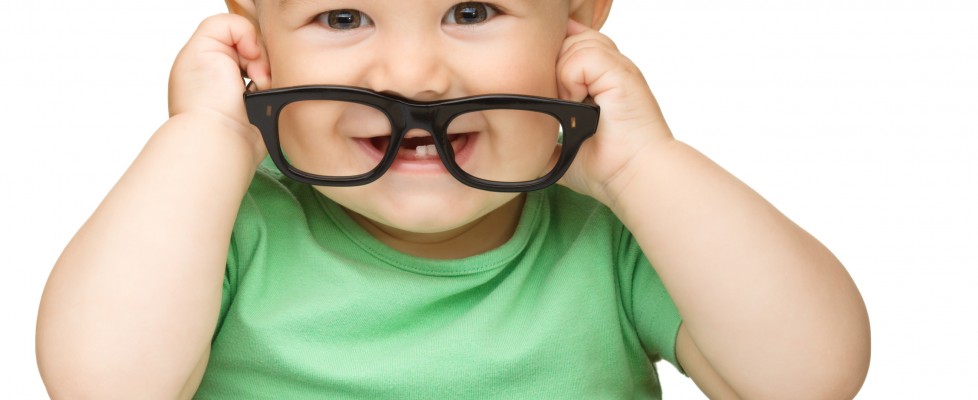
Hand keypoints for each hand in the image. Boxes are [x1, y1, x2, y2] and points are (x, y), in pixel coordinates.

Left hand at [167, 14, 270, 156]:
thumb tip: (253, 43)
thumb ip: (225, 26)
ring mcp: (244, 92)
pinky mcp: (262, 107)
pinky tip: (264, 98)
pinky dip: (276, 89)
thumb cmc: (204, 101)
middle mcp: (225, 75)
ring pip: (271, 67)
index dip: (246, 37)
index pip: (238, 33)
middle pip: (258, 49)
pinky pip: (280, 87)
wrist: (222, 138)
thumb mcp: (201, 46)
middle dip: (260, 58)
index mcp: (207, 59)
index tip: (243, 52)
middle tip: (250, 74)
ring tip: (258, 90)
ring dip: (269, 74)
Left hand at [556, 20, 674, 205]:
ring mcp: (618, 68)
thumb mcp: (568, 149)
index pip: (571, 43)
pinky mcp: (621, 74)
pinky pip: (583, 57)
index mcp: (602, 79)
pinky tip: (577, 103)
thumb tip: (524, 148)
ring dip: (561, 76)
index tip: (544, 86)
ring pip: (574, 43)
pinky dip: (571, 80)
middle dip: (552, 63)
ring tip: (570, 106)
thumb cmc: (610, 168)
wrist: (634, 178)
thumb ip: (548, 139)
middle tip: (556, 100)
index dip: (553, 57)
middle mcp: (612, 68)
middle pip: (570, 37)